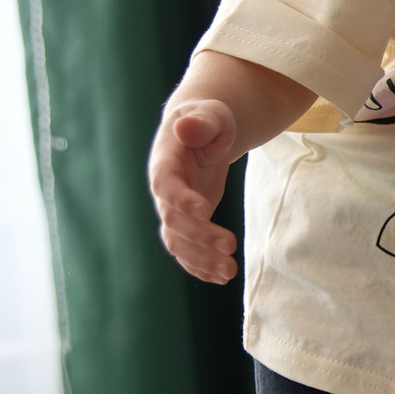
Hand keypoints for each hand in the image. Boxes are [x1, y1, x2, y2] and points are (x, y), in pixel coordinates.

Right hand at [150, 98, 243, 282]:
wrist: (202, 130)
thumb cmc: (208, 120)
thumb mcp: (210, 115)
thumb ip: (201, 122)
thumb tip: (185, 127)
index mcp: (165, 163)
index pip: (166, 185)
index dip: (181, 200)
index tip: (205, 211)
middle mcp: (164, 190)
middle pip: (174, 220)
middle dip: (200, 237)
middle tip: (230, 247)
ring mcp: (173, 209)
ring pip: (178, 242)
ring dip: (201, 260)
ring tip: (229, 272)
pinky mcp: (186, 221)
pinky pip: (186, 250)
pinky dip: (199, 266)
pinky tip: (219, 278)